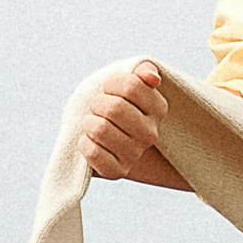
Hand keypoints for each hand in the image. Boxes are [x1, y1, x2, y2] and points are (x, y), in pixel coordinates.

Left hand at [77, 59, 185, 188]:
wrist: (104, 136)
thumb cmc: (115, 103)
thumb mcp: (129, 82)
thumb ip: (143, 71)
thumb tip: (151, 77)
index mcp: (159, 108)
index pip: (131, 86)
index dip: (111, 84)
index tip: (108, 89)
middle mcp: (151, 134)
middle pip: (114, 108)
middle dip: (97, 103)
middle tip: (98, 108)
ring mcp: (134, 154)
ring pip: (100, 129)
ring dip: (88, 123)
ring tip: (93, 125)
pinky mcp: (116, 172)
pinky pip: (92, 152)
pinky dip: (84, 143)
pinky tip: (90, 141)